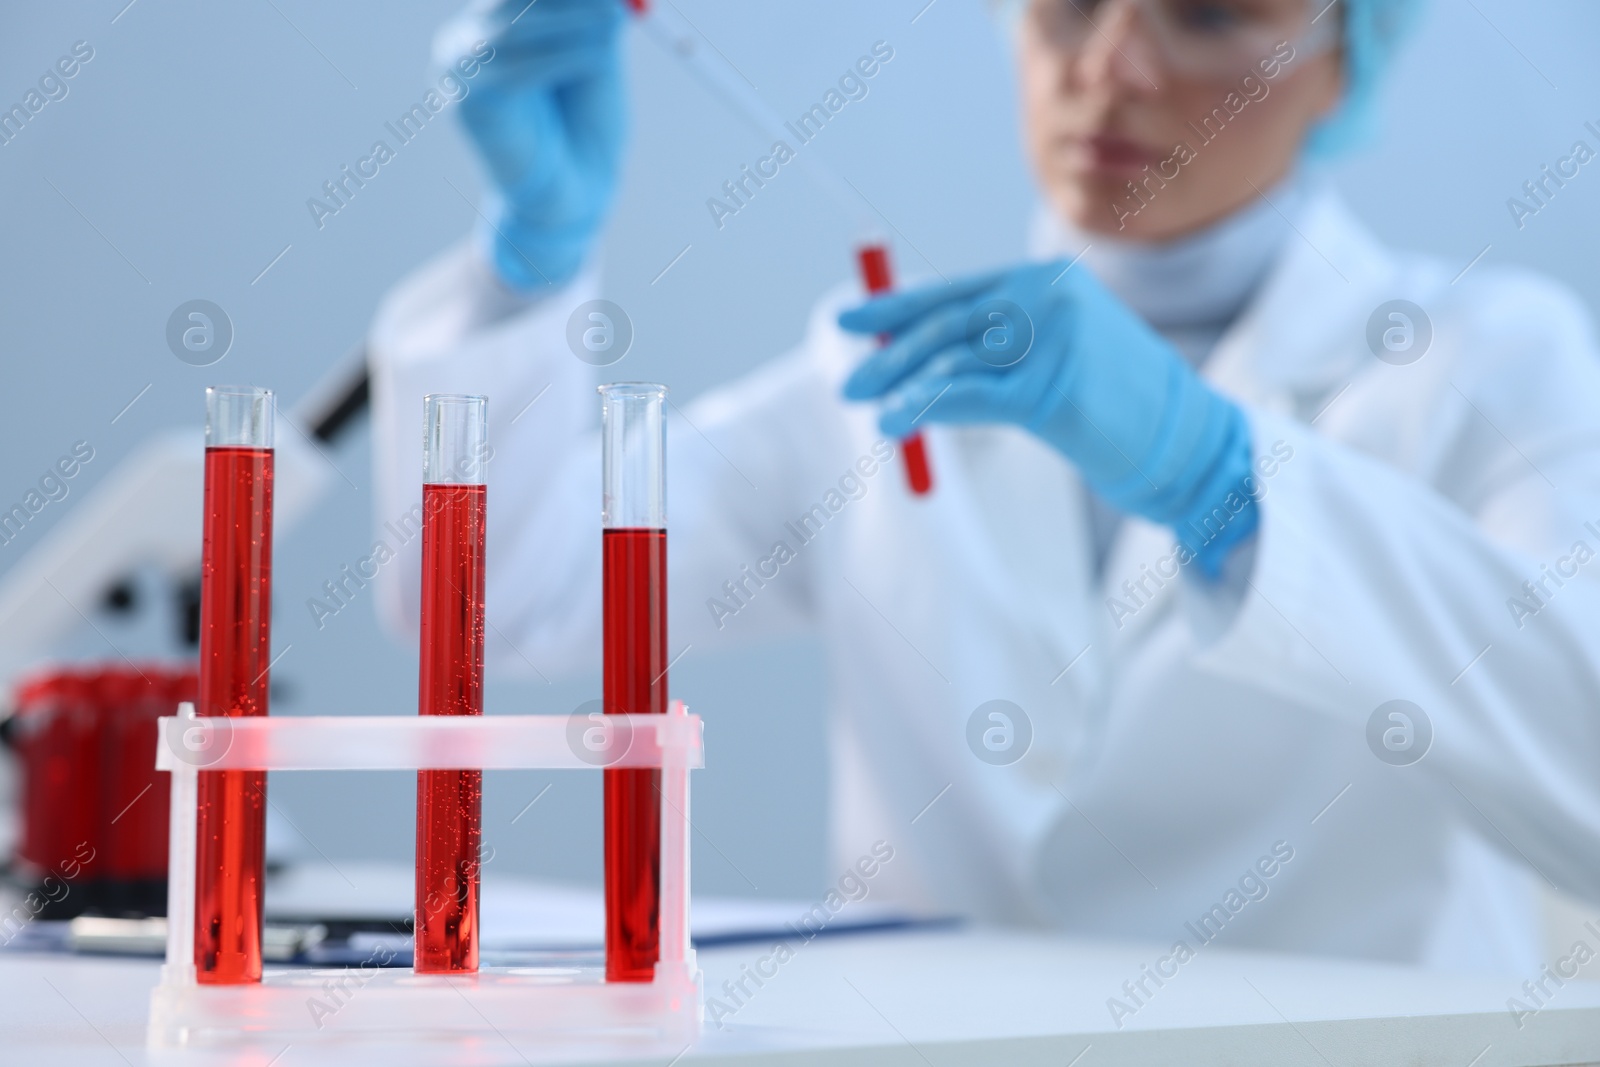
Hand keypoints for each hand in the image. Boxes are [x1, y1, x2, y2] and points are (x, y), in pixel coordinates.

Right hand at [439, 0, 626, 291]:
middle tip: (611, 2)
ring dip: (569, 21)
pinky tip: (597, 56)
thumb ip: (588, 16)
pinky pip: (514, 70)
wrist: (573, 194)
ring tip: (612, 21)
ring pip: (512, 27)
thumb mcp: (592, 56)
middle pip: (508, 2)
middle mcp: (468, 41)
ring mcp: (462, 71)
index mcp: (493, 24)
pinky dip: (559, 58)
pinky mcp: (470, 105)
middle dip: (563, 1)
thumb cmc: (586, 127)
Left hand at [839, 261, 1258, 574]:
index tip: (853, 323)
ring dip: (902, 384)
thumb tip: (917, 352)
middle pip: (949, 323)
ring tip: (868, 405)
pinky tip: (897, 420)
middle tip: (850, 381)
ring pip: (953, 358)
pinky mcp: (1050, 389)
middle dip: (891, 353)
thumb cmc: (1118, 404)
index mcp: (1049, 280)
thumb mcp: (1058, 355)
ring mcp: (1052, 340)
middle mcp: (1049, 298)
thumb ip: (998, 344)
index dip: (900, 309)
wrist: (1188, 440)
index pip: (959, 291)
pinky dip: (925, 406)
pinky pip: (967, 395)